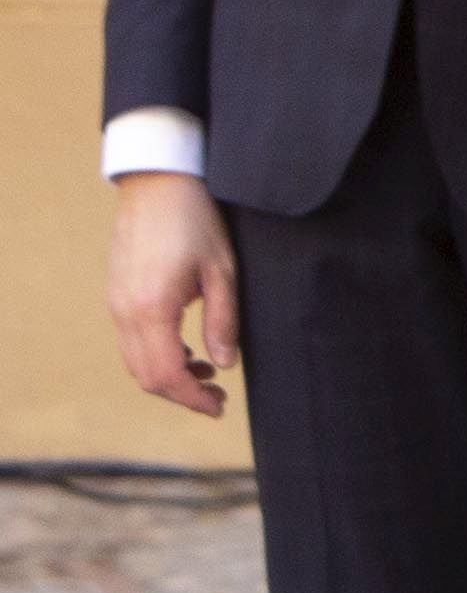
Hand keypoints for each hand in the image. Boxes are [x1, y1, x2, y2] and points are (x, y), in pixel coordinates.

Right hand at [106, 172, 238, 418]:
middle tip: (218, 397)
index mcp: (152, 309)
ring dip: (168, 376)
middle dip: (181, 394)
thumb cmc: (196, 223)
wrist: (157, 185)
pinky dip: (156, 356)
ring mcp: (115, 303)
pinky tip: (187, 351)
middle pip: (146, 375)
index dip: (192, 399)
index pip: (166, 374)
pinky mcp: (115, 295)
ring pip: (135, 361)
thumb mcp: (223, 272)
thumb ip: (224, 321)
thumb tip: (225, 364)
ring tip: (208, 374)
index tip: (219, 407)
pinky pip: (130, 341)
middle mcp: (125, 311)